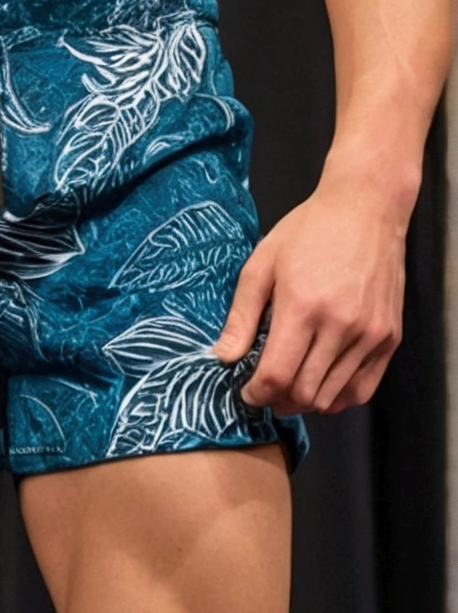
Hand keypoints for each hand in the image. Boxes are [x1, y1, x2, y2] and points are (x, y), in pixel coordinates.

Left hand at [213, 179, 404, 413]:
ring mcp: (369, 334)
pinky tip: (321, 385)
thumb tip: (222, 357)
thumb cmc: (308, 231)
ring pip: (333, 397)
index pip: (276, 374)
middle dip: (277, 400)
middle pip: (304, 392)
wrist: (365, 210)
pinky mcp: (388, 338)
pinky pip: (363, 389)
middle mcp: (340, 325)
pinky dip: (339, 397)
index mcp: (302, 305)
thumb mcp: (262, 263)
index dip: (256, 393)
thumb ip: (241, 314)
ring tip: (290, 387)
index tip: (246, 392)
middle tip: (265, 391)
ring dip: (307, 402)